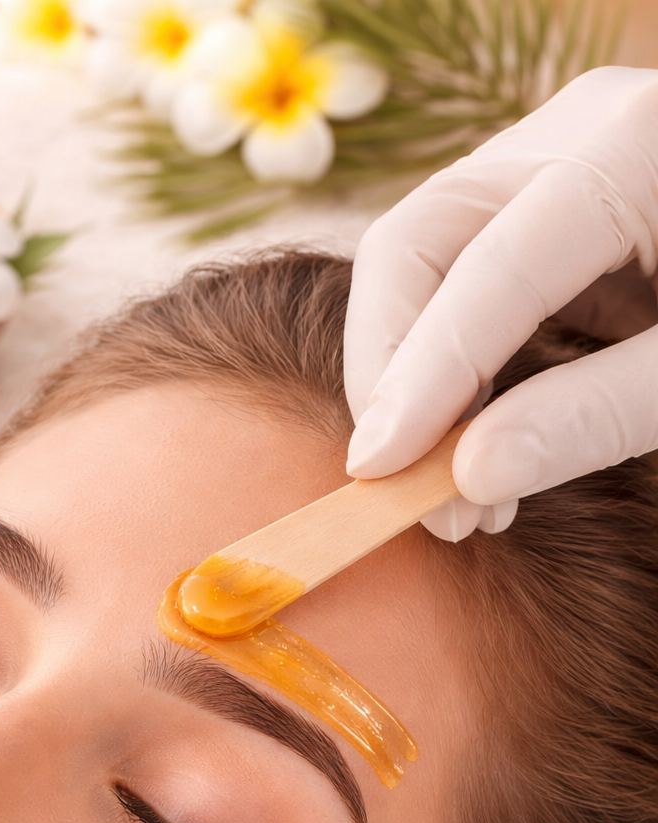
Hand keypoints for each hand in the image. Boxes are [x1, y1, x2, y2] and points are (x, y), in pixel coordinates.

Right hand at [343, 67, 657, 539]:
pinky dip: (451, 372)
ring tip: (457, 496)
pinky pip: (460, 282)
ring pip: (422, 261)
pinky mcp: (547, 209)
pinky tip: (475, 451)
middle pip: (421, 241)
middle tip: (414, 493)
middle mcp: (573, 133)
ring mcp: (551, 162)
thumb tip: (473, 478)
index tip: (382, 470)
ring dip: (415, 382)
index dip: (423, 372)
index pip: (488, 260)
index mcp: (636, 147)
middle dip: (395, 374)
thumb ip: (597, 416)